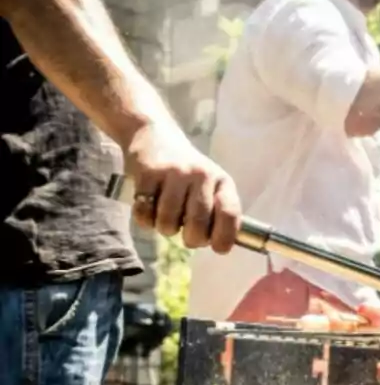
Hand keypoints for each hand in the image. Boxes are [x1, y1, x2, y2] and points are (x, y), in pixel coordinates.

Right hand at [123, 121, 241, 253]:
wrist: (154, 136)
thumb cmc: (186, 172)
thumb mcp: (210, 185)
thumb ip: (216, 211)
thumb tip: (222, 246)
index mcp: (222, 181)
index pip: (230, 212)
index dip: (226, 236)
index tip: (218, 248)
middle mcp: (201, 175)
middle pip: (198, 224)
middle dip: (192, 240)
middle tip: (187, 236)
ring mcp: (174, 173)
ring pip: (168, 222)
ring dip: (165, 229)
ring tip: (167, 217)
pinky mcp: (147, 173)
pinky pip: (144, 214)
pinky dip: (145, 220)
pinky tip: (149, 209)